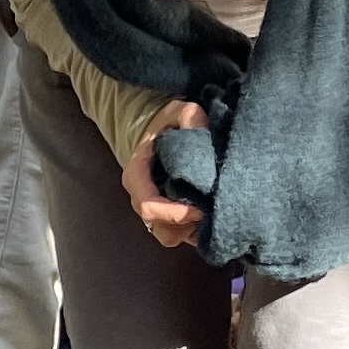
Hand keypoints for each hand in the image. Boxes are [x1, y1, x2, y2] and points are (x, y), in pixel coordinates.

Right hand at [122, 100, 208, 247]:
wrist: (163, 133)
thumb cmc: (168, 124)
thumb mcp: (178, 112)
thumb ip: (189, 117)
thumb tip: (202, 129)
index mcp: (136, 176)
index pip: (148, 206)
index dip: (174, 213)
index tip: (199, 208)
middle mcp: (141, 199)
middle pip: (161, 228)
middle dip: (187, 225)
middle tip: (211, 210)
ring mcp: (154, 212)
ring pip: (171, 237)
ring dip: (191, 230)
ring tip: (212, 213)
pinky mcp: (169, 218)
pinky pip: (180, 236)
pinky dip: (195, 231)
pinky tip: (212, 216)